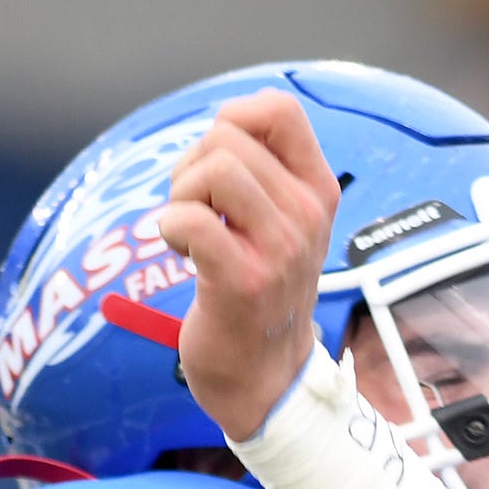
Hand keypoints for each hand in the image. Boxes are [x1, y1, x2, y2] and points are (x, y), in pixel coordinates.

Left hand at [157, 92, 343, 444]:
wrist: (266, 378)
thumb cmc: (261, 292)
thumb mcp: (282, 224)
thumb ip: (263, 170)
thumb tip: (223, 123)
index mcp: (318, 192)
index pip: (280, 110)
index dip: (233, 118)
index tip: (219, 160)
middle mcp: (306, 217)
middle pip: (228, 136)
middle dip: (193, 165)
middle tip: (197, 210)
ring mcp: (279, 250)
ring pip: (212, 169)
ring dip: (181, 194)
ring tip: (189, 230)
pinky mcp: (242, 281)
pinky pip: (191, 219)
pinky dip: (170, 227)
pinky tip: (179, 251)